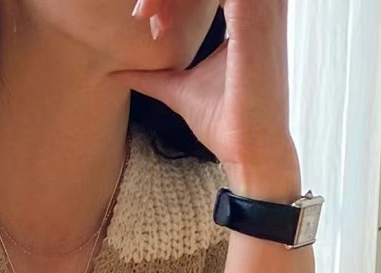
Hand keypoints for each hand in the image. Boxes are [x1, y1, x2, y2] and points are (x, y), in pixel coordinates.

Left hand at [111, 0, 295, 176]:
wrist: (250, 150)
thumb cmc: (225, 122)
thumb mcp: (181, 90)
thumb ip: (156, 76)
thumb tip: (119, 73)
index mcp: (247, 16)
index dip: (173, 0)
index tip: (147, 18)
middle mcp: (260, 7)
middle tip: (144, 15)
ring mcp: (261, 11)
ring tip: (147, 16)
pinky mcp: (255, 21)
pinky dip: (182, 0)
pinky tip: (160, 23)